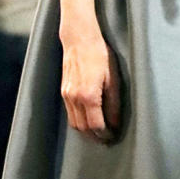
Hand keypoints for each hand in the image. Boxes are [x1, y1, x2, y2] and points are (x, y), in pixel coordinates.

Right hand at [60, 25, 120, 141]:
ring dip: (85, 131)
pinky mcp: (63, 92)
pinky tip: (88, 119)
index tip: (113, 136)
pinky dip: (79, 121)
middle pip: (83, 129)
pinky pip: (70, 113)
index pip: (96, 125)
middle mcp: (74, 98)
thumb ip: (114, 103)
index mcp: (89, 96)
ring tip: (98, 132)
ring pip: (74, 123)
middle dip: (95, 137)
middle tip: (106, 138)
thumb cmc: (99, 56)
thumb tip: (115, 122)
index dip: (105, 134)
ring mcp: (67, 95)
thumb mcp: (113, 79)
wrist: (79, 40)